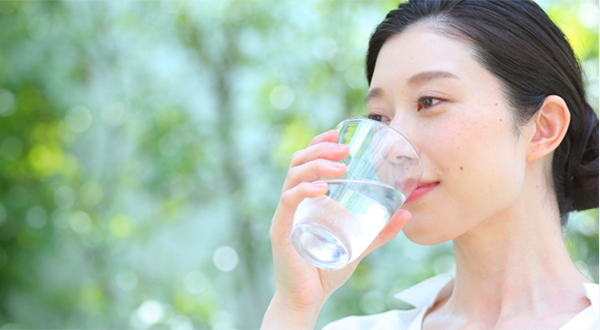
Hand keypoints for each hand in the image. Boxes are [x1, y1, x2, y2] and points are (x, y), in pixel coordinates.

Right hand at [261, 129, 411, 329]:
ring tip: (340, 166)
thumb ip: (380, 230)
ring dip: (316, 165)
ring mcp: (286, 214)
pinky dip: (304, 190)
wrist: (307, 298)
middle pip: (298, 162)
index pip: (307, 161)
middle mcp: (293, 201)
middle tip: (345, 149)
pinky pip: (289, 201)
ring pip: (293, 176)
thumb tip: (406, 213)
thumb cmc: (328, 268)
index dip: (319, 143)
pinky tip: (323, 189)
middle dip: (320, 149)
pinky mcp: (281, 229)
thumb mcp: (360, 244)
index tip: (339, 133)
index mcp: (307, 199)